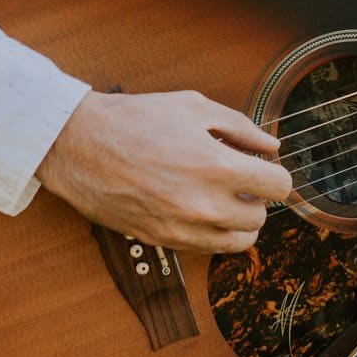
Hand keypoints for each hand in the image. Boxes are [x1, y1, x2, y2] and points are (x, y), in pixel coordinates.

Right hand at [35, 90, 293, 252]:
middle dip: (257, 198)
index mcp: (216, 166)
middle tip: (240, 179)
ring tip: (222, 197)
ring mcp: (182, 228)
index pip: (278, 187)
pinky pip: (207, 250)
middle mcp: (203, 205)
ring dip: (239, 222)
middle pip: (261, 219)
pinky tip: (199, 208)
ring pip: (238, 243)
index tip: (263, 166)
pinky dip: (213, 233)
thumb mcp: (193, 106)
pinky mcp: (162, 241)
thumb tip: (270, 145)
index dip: (275, 174)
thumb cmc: (134, 119)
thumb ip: (240, 126)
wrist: (78, 145)